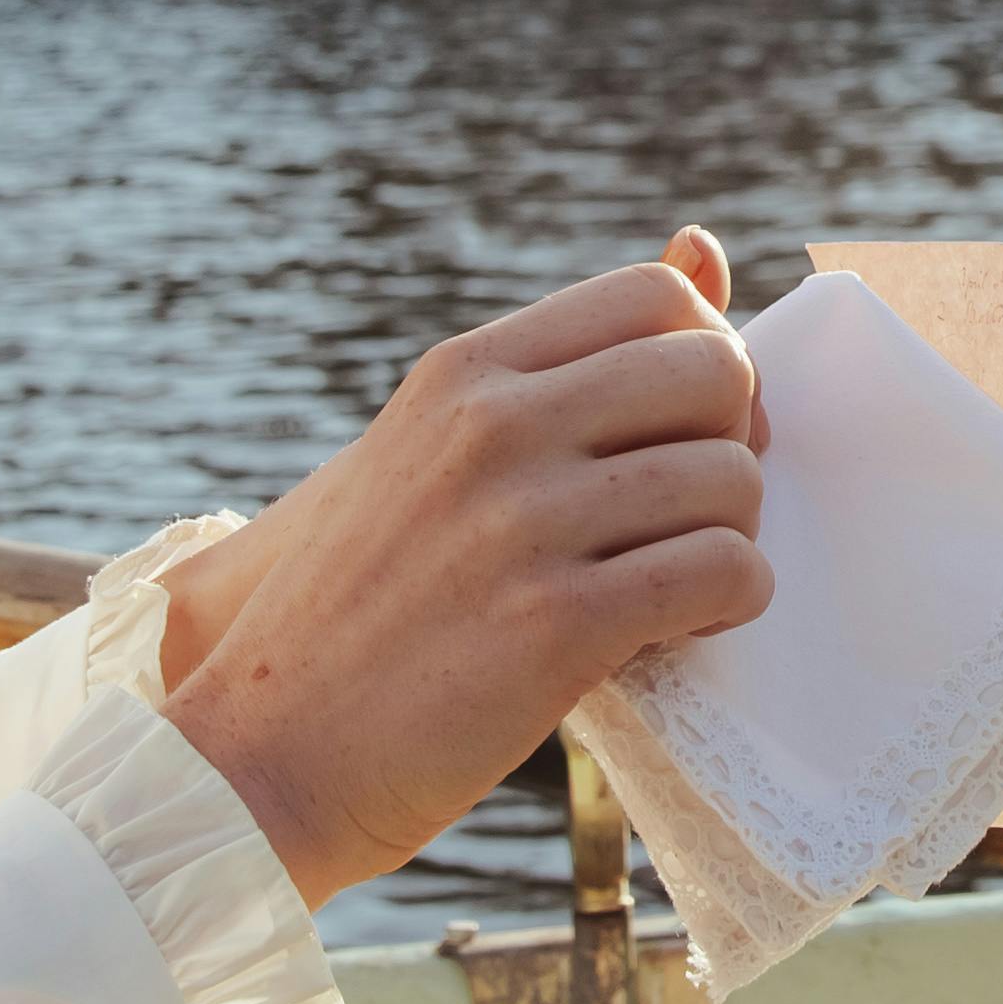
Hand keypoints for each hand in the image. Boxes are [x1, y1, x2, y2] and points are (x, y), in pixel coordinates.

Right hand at [159, 227, 770, 907]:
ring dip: (733, 537)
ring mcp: (523, 522)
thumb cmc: (368, 606)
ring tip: (674, 585)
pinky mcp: (556, 624)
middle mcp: (493, 426)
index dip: (705, 360)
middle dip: (734, 447)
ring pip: (733, 479)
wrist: (268, 754)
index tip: (679, 433)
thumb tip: (707, 249)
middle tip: (691, 514)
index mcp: (465, 373)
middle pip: (717, 373)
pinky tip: (674, 631)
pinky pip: (724, 573)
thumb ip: (566, 365)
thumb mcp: (436, 451)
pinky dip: (731, 603)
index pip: (658, 297)